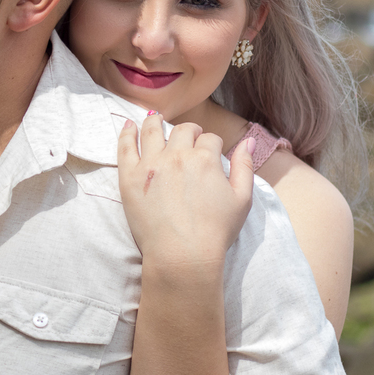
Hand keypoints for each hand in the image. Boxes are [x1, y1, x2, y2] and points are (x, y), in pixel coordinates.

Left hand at [117, 113, 254, 275]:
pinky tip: (128, 125)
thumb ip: (244, 166)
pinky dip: (127, 133)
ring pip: (152, 130)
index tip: (209, 151)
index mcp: (205, 159)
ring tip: (155, 119)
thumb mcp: (242, 199)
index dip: (211, 144)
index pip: (209, 139)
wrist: (183, 255)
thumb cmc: (215, 232)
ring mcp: (150, 165)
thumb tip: (247, 141)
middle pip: (183, 131)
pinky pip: (125, 147)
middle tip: (189, 136)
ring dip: (156, 122)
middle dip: (189, 131)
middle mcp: (177, 155)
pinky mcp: (129, 177)